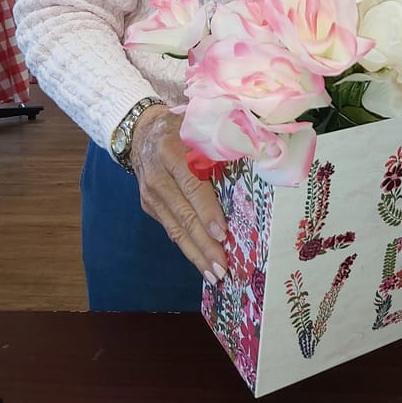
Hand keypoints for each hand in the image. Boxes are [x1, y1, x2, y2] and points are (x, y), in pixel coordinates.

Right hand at [130, 106, 228, 283]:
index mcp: (172, 152)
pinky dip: (187, 247)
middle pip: (183, 215)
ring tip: (215, 275)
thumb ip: (222, 142)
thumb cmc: (181, 127)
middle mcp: (158, 177)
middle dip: (204, 244)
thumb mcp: (198, 127)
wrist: (141, 130)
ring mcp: (151, 195)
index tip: (222, 233)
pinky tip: (202, 262)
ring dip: (196, 254)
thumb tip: (260, 157)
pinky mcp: (149, 206)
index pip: (192, 185)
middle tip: (223, 267)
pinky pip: (171, 229)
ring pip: (175, 229)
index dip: (207, 210)